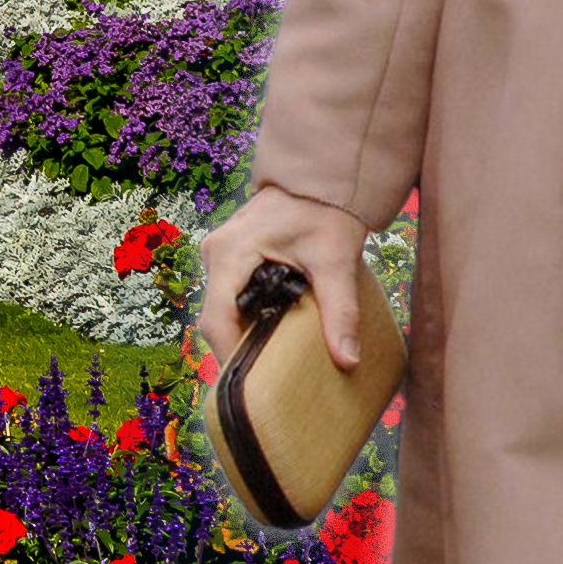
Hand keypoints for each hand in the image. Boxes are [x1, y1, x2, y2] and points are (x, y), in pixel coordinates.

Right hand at [192, 186, 375, 375]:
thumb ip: (340, 312)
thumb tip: (347, 360)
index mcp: (230, 253)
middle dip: (238, 348)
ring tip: (274, 357)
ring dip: (244, 332)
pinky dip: (247, 316)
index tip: (253, 385)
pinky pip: (228, 295)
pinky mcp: (229, 255)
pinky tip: (273, 329)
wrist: (319, 178)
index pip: (216, 319)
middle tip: (269, 377)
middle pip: (215, 317)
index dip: (231, 354)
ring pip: (220, 308)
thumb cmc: (324, 212)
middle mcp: (215, 253)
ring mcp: (219, 253)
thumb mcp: (335, 262)